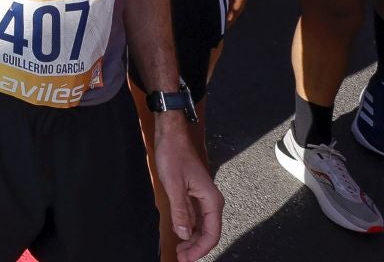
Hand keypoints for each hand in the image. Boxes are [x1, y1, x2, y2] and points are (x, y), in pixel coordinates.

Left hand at [151, 120, 223, 260]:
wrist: (171, 135)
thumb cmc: (174, 155)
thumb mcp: (174, 184)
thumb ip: (181, 210)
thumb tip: (185, 234)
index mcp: (211, 200)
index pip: (212, 233)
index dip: (200, 249)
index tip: (186, 258)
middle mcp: (211, 201)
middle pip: (208, 232)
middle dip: (196, 248)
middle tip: (181, 258)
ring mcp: (203, 199)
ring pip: (202, 227)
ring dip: (193, 240)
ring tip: (180, 251)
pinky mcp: (194, 195)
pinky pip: (196, 218)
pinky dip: (189, 229)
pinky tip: (180, 234)